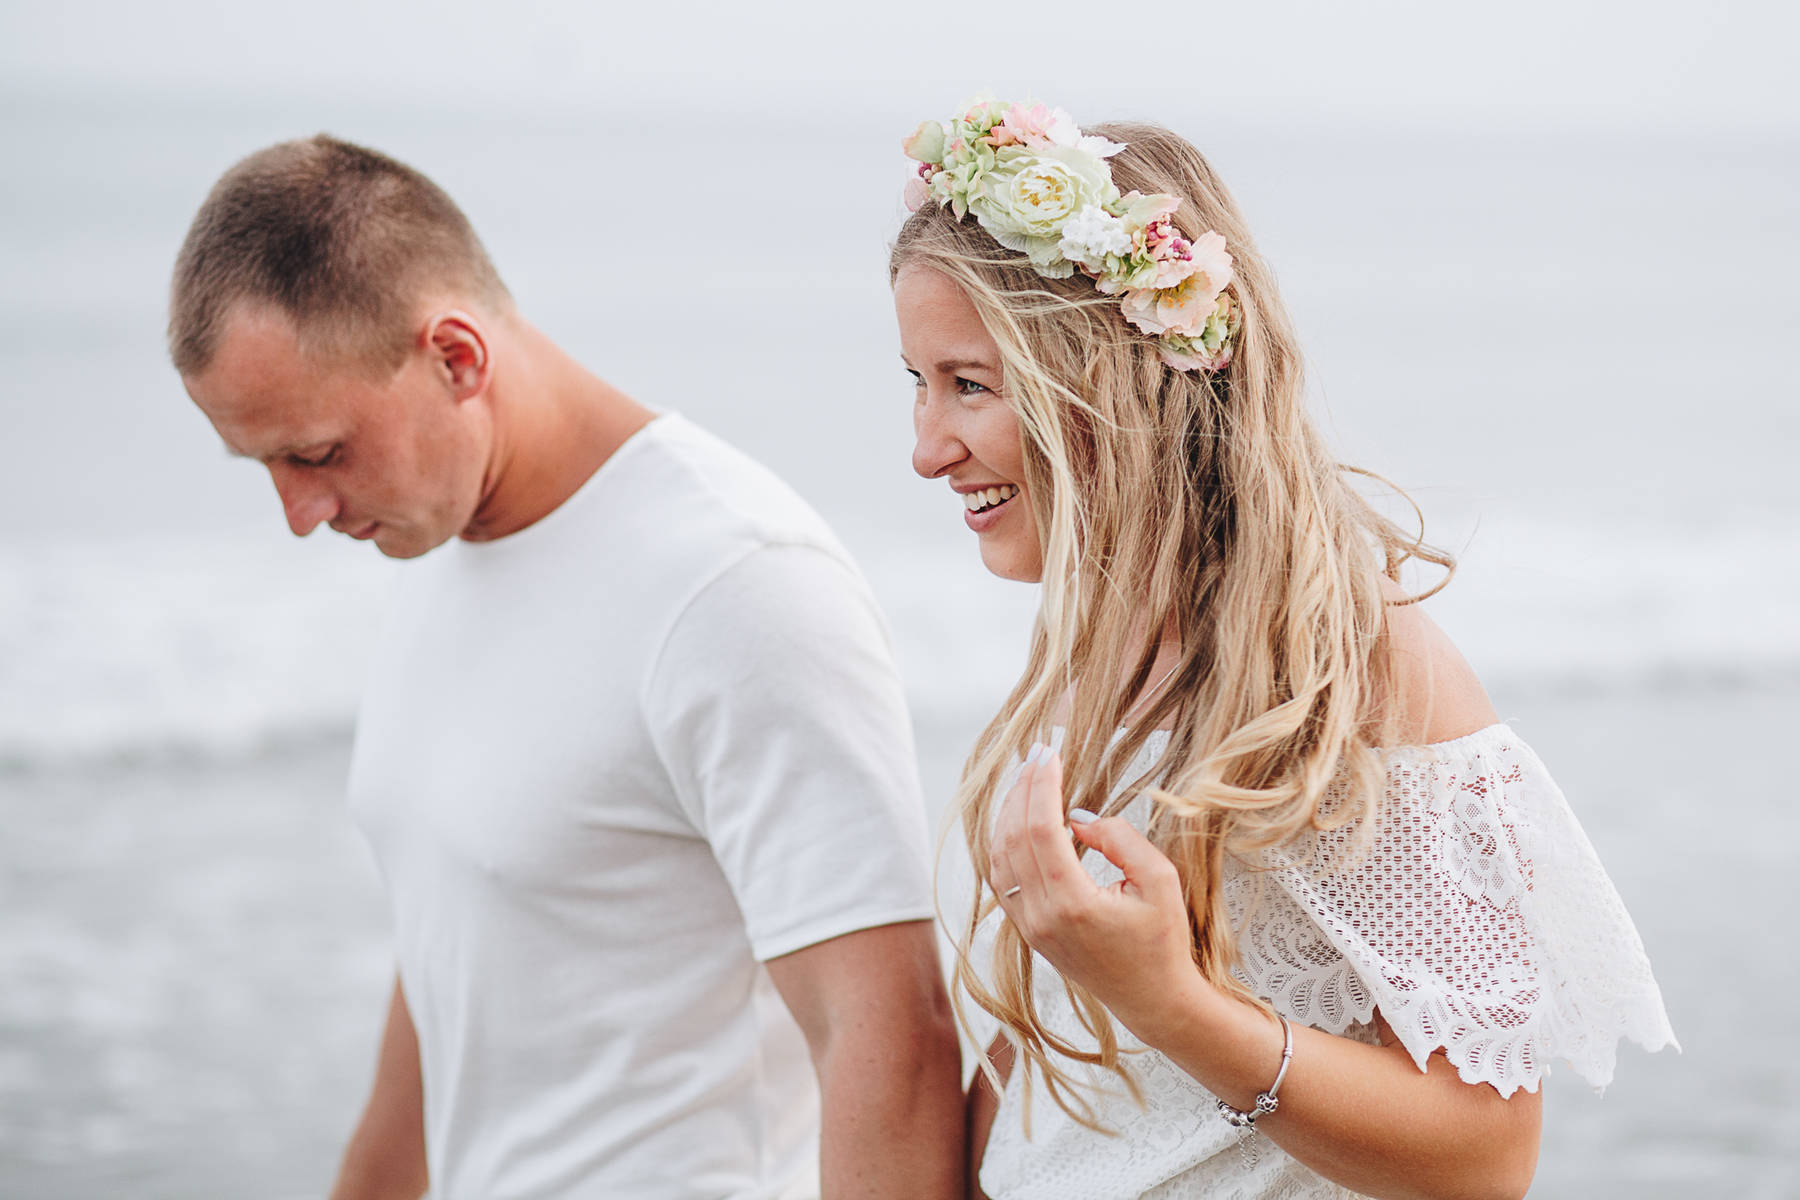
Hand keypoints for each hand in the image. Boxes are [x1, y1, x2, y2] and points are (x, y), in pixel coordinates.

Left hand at [990, 745, 1206, 1039]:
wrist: (1153, 1000)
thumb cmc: (1163, 942)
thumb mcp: (1160, 882)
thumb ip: (1121, 840)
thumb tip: (1078, 816)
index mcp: (1073, 904)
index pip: (1041, 831)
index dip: (1041, 786)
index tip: (1049, 753)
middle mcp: (1041, 916)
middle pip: (1014, 838)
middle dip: (1023, 789)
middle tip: (1037, 754)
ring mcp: (1029, 926)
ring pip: (999, 856)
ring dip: (1009, 812)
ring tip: (1027, 778)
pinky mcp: (1028, 930)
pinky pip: (1002, 876)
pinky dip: (1005, 840)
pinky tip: (1018, 816)